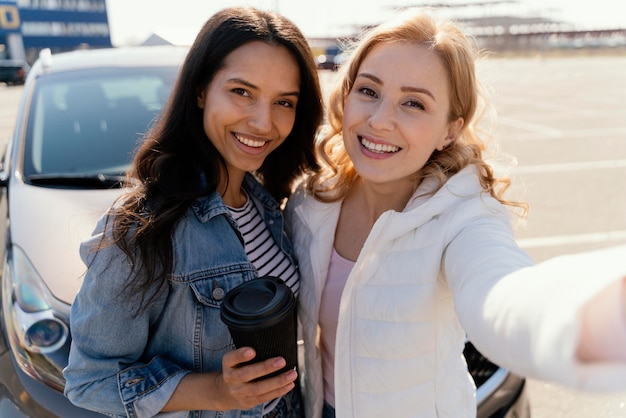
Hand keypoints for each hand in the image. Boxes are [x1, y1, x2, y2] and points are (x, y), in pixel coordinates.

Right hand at [162, 347, 296, 412]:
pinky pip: (264, 398)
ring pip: (258, 389)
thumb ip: (247, 350)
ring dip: (277, 381)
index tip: (251, 350)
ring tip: (292, 374)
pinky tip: (289, 384)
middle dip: (265, 368)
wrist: (224, 392)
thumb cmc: (236, 369)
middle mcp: (231, 379)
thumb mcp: (234, 358)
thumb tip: (272, 333)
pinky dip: (278, 391)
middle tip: (281, 361)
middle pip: (246, 374)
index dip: (240, 355)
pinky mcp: (248, 402)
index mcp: (227, 364)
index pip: (230, 358)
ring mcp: (239, 392)